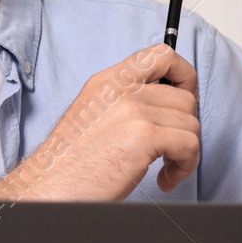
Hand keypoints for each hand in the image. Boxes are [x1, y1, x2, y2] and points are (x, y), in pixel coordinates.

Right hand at [0, 43, 198, 202]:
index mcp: (107, 81)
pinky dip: (185, 166)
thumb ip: (125, 101)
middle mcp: (120, 89)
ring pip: (191, 124)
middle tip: (170, 149)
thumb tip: (166, 105)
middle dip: (185, 127)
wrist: (50, 187)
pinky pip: (190, 145)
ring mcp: (132, 110)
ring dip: (186, 152)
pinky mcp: (143, 136)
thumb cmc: (70, 163)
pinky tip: (164, 179)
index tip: (183, 100)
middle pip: (184, 98)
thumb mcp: (94, 115)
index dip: (183, 75)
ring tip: (164, 168)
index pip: (160, 55)